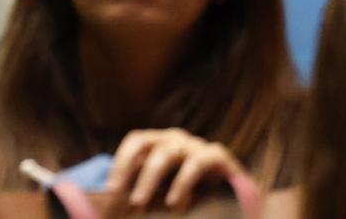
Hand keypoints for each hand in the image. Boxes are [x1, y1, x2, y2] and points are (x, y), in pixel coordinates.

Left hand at [102, 129, 245, 213]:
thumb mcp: (162, 195)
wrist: (238, 206)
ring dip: (150, 178)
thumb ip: (143, 193)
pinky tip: (174, 202)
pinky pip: (198, 162)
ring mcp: (198, 145)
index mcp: (161, 144)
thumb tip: (107, 201)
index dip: (121, 161)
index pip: (136, 141)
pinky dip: (182, 182)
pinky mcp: (219, 156)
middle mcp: (177, 139)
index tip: (110, 188)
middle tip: (123, 197)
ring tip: (140, 203)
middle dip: (130, 170)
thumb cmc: (192, 200)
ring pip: (169, 153)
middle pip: (148, 144)